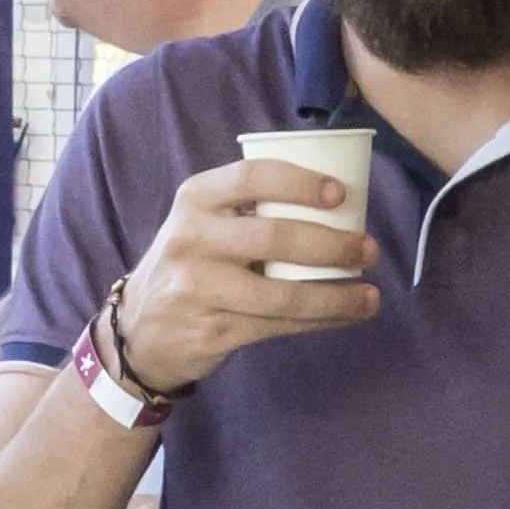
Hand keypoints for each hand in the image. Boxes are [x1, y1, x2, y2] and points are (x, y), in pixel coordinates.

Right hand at [110, 157, 388, 392]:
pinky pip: (277, 326)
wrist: (139, 329)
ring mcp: (198, 289)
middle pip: (274, 237)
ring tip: (370, 296)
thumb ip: (247, 207)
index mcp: (195, 199)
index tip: (340, 195)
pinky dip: (319, 321)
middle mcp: (192, 239)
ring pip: (281, 294)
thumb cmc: (191, 264)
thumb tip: (335, 202)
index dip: (300, 183)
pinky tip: (346, 316)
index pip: (251, 177)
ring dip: (335, 296)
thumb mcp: (201, 222)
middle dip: (332, 245)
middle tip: (368, 249)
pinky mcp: (212, 331)